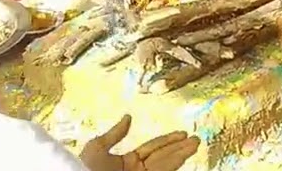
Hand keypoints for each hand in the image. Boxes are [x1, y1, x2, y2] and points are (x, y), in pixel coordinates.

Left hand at [79, 114, 199, 170]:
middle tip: (197, 139)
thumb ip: (114, 134)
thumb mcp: (96, 148)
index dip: (168, 140)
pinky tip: (185, 156)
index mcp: (126, 162)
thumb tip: (127, 117)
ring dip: (182, 153)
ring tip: (196, 143)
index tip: (182, 132)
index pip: (153, 148)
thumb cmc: (84, 170)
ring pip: (167, 165)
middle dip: (181, 147)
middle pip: (164, 157)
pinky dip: (175, 163)